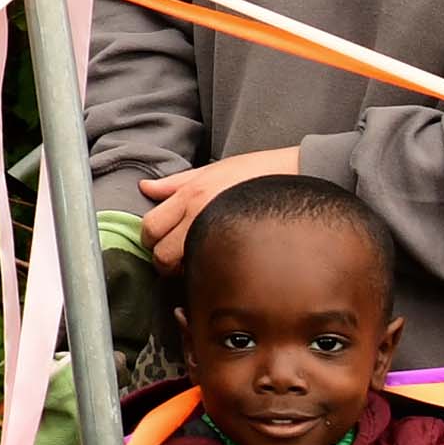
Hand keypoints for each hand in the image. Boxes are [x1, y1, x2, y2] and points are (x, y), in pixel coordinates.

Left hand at [132, 148, 305, 266]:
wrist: (297, 177)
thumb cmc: (256, 173)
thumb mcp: (212, 170)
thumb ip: (176, 183)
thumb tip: (145, 189)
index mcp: (191, 195)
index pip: (151, 227)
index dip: (151, 239)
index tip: (162, 242)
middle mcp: (199, 215)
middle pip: (162, 254)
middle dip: (164, 261)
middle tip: (178, 258)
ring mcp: (219, 235)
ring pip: (182, 269)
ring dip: (184, 270)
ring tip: (200, 262)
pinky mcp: (239, 250)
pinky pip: (211, 272)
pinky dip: (207, 274)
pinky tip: (217, 266)